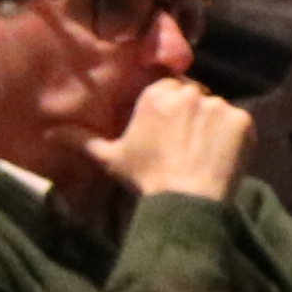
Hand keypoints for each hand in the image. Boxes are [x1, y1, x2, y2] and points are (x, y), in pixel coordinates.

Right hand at [85, 76, 256, 205]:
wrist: (186, 201)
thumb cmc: (147, 178)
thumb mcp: (111, 159)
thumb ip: (82, 141)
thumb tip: (49, 134)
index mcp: (157, 94)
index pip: (168, 90)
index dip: (169, 112)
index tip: (168, 134)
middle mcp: (189, 92)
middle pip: (194, 96)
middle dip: (191, 115)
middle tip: (186, 145)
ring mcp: (219, 105)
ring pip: (217, 110)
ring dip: (213, 126)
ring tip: (204, 154)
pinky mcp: (242, 120)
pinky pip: (239, 123)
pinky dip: (233, 137)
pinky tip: (221, 157)